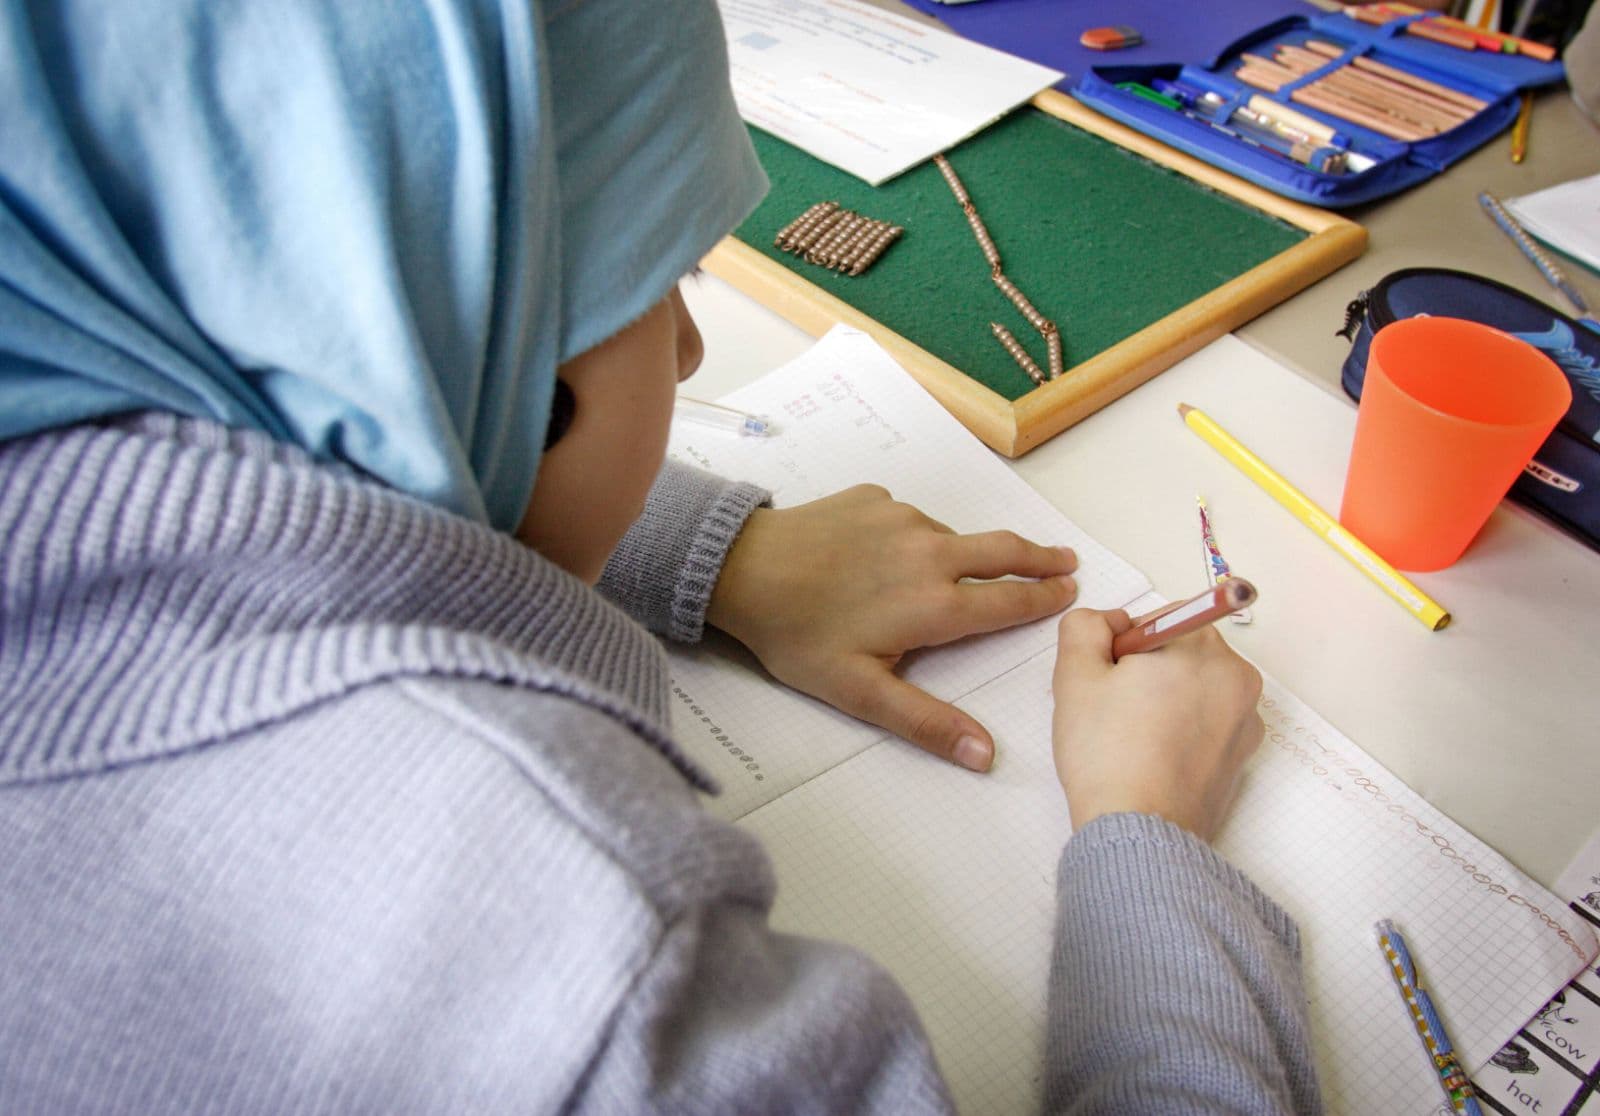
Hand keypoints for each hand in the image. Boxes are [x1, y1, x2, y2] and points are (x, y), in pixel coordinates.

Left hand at [707, 484, 1077, 771]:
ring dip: (968, 552)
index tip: (1069, 593)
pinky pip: (909, 519)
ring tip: (965, 569)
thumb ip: (926, 722)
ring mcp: (902, 518)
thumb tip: (986, 755)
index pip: (1008, 602)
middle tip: (1064, 561)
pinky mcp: (874, 498)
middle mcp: (931, 552)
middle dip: (1039, 557)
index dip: (1043, 600)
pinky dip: (915, 537)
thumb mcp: (860, 694)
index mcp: (935, 603)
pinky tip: (891, 555)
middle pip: (1002, 550)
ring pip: (952, 537)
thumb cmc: (798, 635)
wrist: (741, 566)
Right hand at [1050, 607, 1262, 840]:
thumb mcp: (1074, 675)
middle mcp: (1235, 673)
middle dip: (1147, 670)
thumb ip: (1085, 626)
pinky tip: (1155, 757)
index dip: (1121, 647)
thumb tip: (1107, 623)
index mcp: (1199, 644)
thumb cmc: (1107, 755)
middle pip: (1180, 649)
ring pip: (1195, 686)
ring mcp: (1246, 717)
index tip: (1108, 680)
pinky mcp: (1244, 753)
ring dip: (1166, 698)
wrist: (1140, 830)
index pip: (1155, 619)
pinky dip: (1185, 729)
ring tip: (1133, 738)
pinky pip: (1210, 722)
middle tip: (1115, 709)